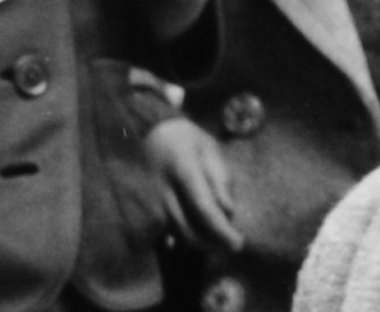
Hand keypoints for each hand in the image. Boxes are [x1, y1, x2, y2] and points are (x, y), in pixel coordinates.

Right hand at [145, 118, 243, 253]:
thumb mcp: (209, 148)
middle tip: (232, 246)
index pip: (202, 207)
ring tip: (219, 243)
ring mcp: (148, 201)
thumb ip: (219, 177)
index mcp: (182, 168)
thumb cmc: (186, 139)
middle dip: (213, 243)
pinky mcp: (141, 208)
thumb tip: (228, 211)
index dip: (221, 229)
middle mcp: (161, 189)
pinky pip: (162, 232)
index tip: (238, 244)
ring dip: (199, 243)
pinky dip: (181, 239)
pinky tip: (197, 238)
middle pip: (188, 228)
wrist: (148, 132)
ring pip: (176, 233)